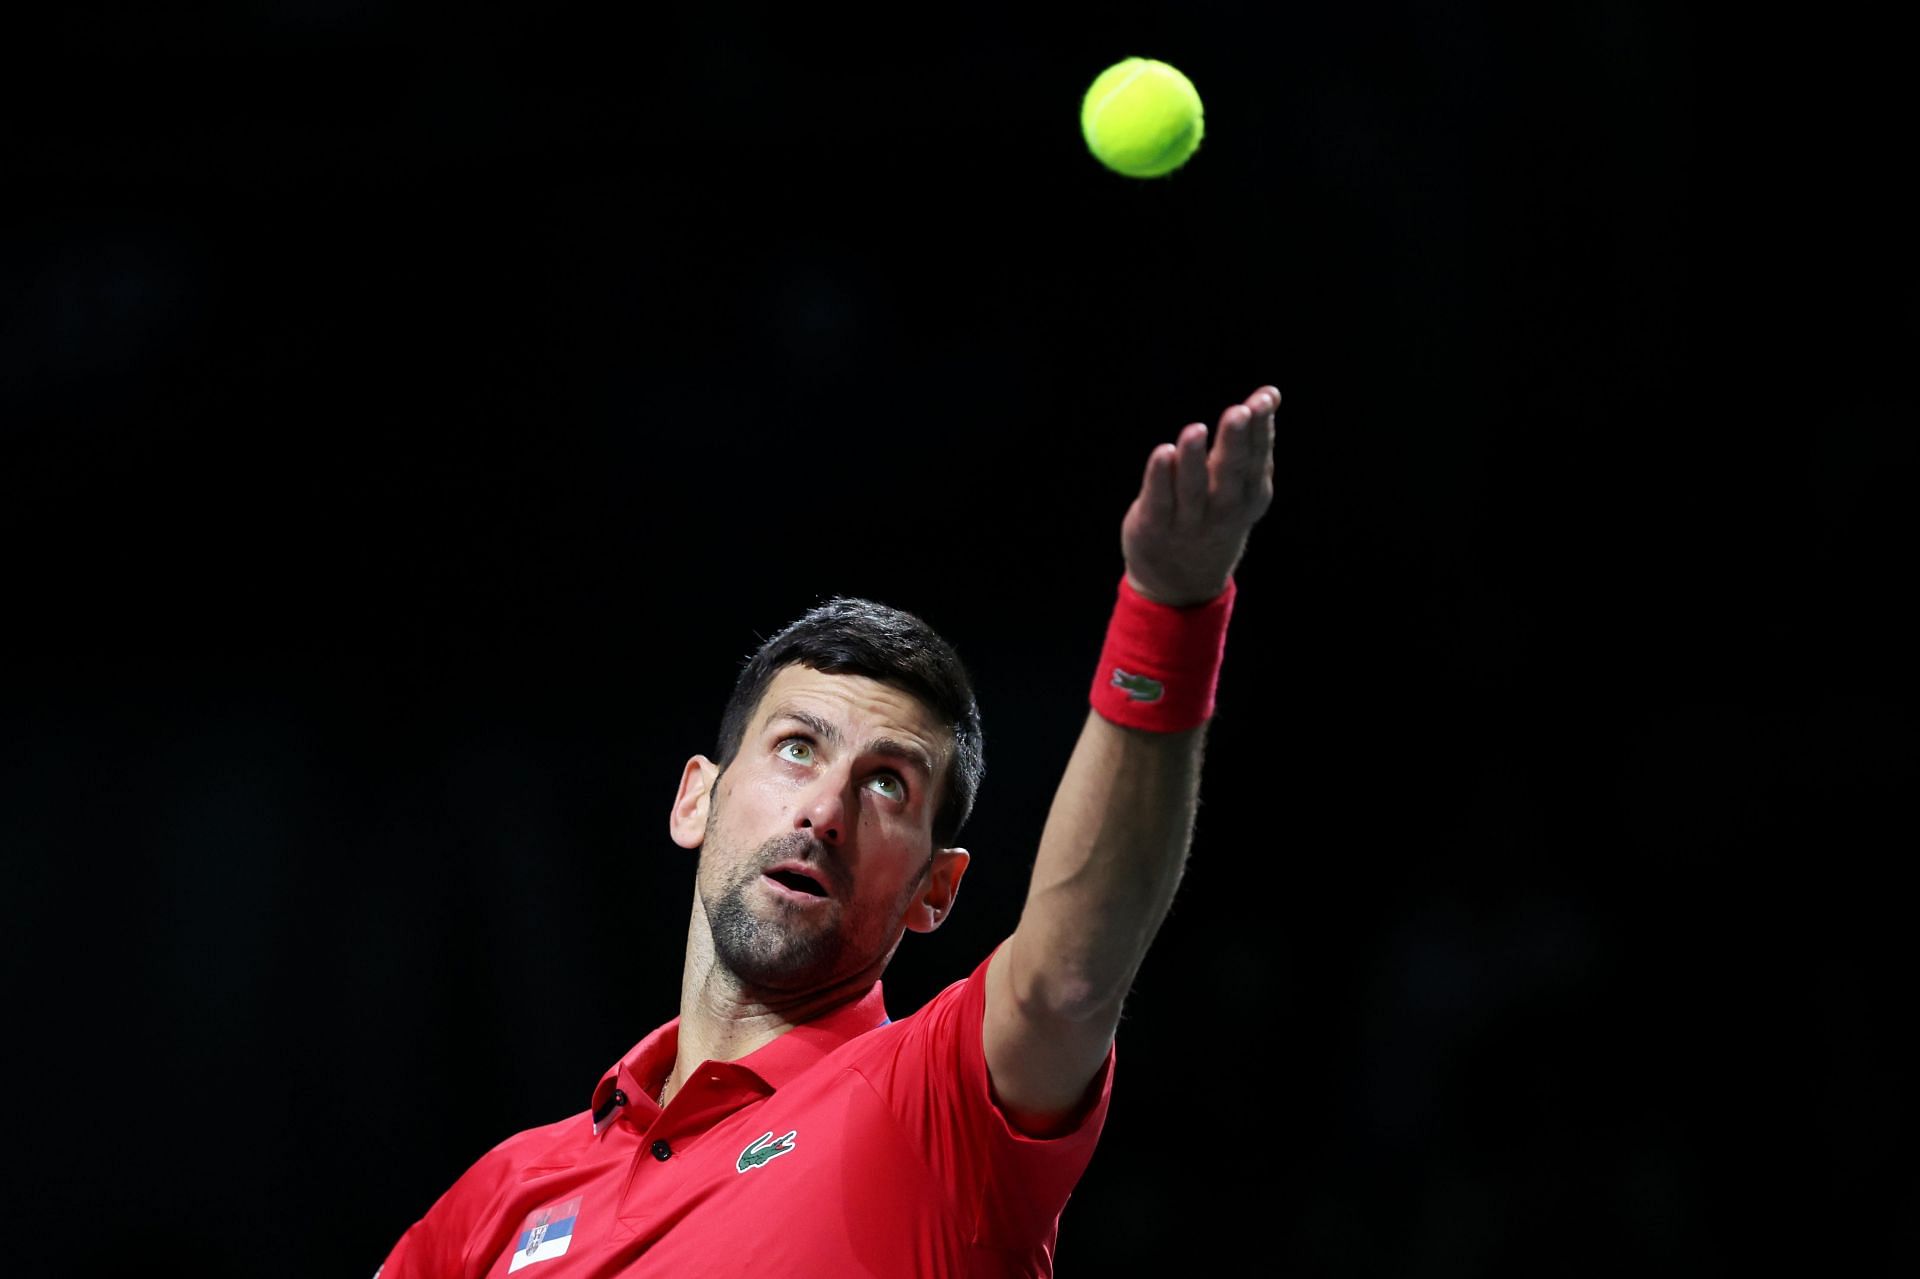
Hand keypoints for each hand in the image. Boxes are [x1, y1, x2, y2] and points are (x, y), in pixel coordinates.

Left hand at [1121, 385, 1278, 605]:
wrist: (1183, 585)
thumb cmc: (1216, 517)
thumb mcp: (1243, 487)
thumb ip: (1252, 442)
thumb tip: (1269, 393)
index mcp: (1249, 497)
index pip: (1257, 458)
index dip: (1261, 428)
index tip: (1263, 399)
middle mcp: (1222, 510)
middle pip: (1230, 473)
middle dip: (1235, 442)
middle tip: (1239, 412)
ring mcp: (1187, 521)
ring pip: (1192, 488)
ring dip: (1194, 459)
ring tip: (1195, 430)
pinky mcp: (1153, 526)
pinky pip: (1158, 500)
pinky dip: (1161, 477)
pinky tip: (1164, 453)